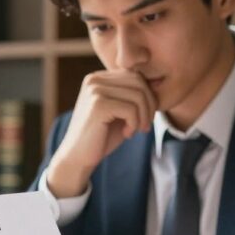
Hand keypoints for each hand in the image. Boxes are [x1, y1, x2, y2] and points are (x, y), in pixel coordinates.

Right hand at [46, 70, 157, 197]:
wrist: (77, 158)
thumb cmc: (101, 137)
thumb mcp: (118, 112)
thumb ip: (131, 95)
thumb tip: (157, 83)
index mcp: (98, 78)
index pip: (135, 76)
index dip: (147, 97)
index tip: (144, 118)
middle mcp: (94, 80)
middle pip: (139, 82)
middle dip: (149, 106)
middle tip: (144, 126)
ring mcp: (95, 91)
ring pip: (138, 95)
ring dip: (143, 117)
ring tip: (136, 130)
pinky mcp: (98, 105)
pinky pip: (131, 109)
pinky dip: (134, 124)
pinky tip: (127, 134)